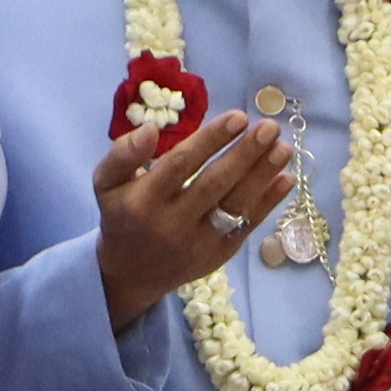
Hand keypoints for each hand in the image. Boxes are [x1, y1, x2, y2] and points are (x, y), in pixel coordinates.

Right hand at [90, 107, 292, 326]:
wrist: (131, 274)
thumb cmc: (123, 216)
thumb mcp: (106, 183)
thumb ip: (122, 154)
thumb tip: (149, 128)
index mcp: (143, 200)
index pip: (181, 164)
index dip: (211, 140)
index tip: (238, 117)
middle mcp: (172, 223)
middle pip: (214, 184)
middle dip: (245, 154)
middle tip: (270, 127)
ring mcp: (199, 242)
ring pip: (235, 206)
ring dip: (263, 176)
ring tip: (283, 148)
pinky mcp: (219, 255)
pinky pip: (247, 225)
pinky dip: (268, 202)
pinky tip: (285, 177)